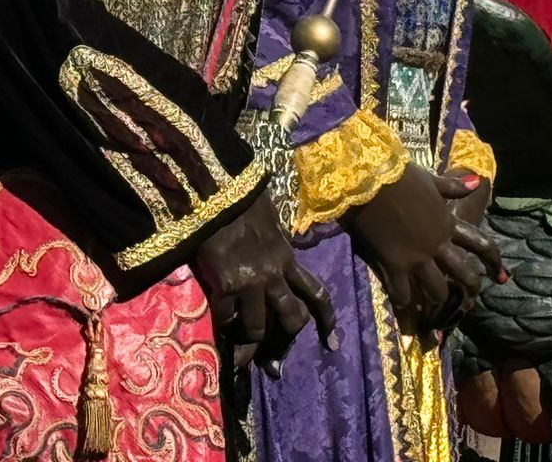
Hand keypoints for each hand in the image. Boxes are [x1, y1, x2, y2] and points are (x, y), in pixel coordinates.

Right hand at [192, 184, 335, 374]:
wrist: (222, 192)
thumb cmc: (247, 202)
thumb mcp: (272, 223)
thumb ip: (278, 244)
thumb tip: (280, 249)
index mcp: (288, 258)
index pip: (316, 292)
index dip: (326, 319)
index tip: (332, 342)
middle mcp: (274, 275)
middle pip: (291, 318)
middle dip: (284, 339)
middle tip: (273, 359)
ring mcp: (250, 281)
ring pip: (258, 327)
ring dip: (249, 342)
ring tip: (240, 354)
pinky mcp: (225, 284)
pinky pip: (227, 317)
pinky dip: (224, 325)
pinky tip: (220, 325)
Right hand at [343, 164, 501, 333]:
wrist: (373, 181)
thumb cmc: (401, 177)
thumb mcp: (431, 180)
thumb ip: (453, 186)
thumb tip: (475, 182)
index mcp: (448, 223)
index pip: (481, 244)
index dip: (495, 262)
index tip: (503, 278)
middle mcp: (437, 244)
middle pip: (463, 274)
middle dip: (468, 289)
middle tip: (468, 300)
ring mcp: (418, 257)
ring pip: (437, 290)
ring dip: (436, 299)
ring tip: (432, 307)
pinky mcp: (395, 265)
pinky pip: (402, 293)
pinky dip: (403, 302)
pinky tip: (402, 305)